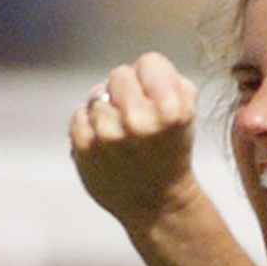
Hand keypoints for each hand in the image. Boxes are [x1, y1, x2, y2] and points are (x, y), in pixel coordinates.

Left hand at [69, 52, 201, 232]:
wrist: (156, 203)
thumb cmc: (171, 152)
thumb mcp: (187, 112)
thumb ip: (168, 79)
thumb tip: (140, 70)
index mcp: (170, 110)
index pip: (149, 62)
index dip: (152, 78)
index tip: (155, 98)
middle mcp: (137, 121)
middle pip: (120, 75)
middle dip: (127, 92)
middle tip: (137, 117)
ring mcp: (107, 135)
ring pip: (97, 96)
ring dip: (107, 111)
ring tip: (121, 135)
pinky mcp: (83, 148)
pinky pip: (79, 116)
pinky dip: (89, 127)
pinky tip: (105, 146)